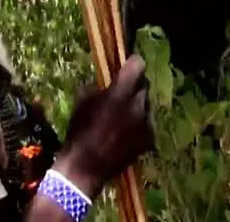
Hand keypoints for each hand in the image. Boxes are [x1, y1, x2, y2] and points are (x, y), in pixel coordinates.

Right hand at [54, 54, 154, 198]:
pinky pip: (147, 123)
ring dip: (137, 106)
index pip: (138, 65)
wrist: (86, 166)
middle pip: (144, 85)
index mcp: (120, 93)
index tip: (126, 67)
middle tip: (122, 94)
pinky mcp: (150, 139)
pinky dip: (139, 124)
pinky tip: (126, 133)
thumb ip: (101, 87)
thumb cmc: (79, 131)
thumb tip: (110, 82)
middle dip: (134, 87)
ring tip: (123, 116)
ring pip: (146, 105)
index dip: (132, 63)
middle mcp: (138, 105)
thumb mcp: (83, 100)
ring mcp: (147, 123)